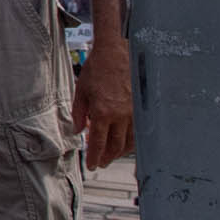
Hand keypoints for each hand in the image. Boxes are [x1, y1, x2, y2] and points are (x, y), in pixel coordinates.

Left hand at [72, 37, 133, 169]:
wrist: (117, 52)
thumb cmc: (97, 69)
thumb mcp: (81, 90)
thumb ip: (79, 114)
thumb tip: (78, 132)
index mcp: (103, 112)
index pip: (99, 143)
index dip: (95, 157)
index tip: (91, 166)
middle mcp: (120, 116)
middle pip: (115, 146)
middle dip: (107, 158)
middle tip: (100, 164)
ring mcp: (133, 112)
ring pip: (129, 141)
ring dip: (119, 152)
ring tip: (110, 156)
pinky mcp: (141, 107)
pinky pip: (137, 131)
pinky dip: (130, 141)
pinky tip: (124, 143)